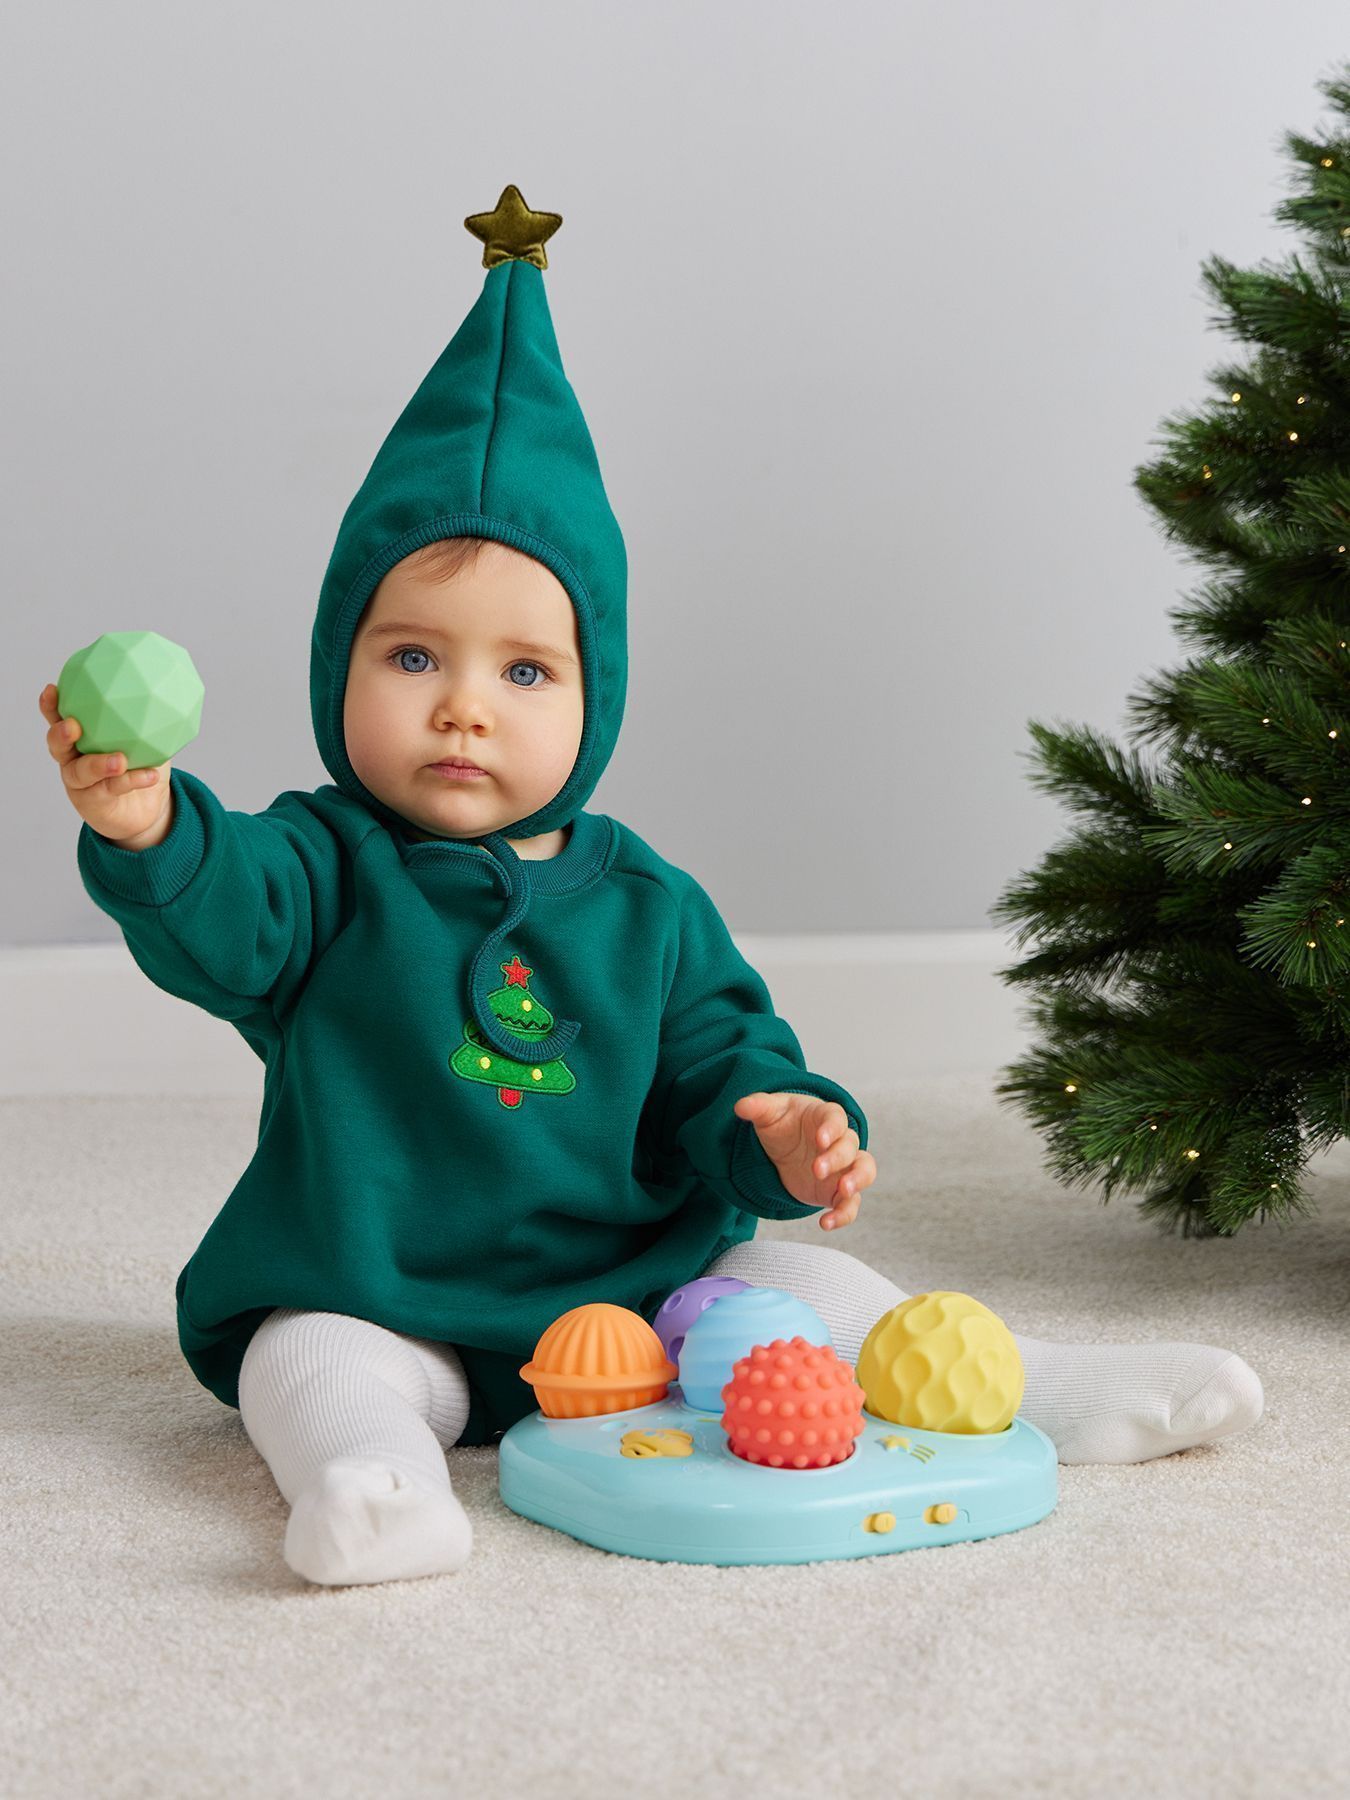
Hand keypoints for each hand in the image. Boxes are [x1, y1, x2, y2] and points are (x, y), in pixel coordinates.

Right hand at [39, 682, 172, 842]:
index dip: (50, 706)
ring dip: (98, 764)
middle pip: (58, 746)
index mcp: (79, 738)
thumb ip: (150, 717)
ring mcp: (81, 784)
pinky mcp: (94, 803)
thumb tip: (170, 689)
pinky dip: (132, 780)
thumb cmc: (142, 764)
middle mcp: (72, 760)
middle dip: (61, 734)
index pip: (58, 719)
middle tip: (73, 726)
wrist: (147, 807)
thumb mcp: (149, 738)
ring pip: (81, 773)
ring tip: (119, 760)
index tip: (51, 689)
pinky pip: (112, 789)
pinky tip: (150, 775)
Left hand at [732, 1091, 876, 1230]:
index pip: (837, 1119)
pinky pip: (851, 1203)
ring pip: (864, 1172)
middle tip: (816, 1170)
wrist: (787, 1146)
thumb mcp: (769, 1113)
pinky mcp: (838, 1191)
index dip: (832, 1129)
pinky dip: (844, 1215)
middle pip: (851, 1147)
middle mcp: (841, 1142)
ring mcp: (844, 1167)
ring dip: (857, 1182)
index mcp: (826, 1117)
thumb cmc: (784, 1122)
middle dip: (837, 1159)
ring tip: (843, 1193)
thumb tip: (739, 1106)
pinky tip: (825, 1223)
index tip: (820, 1140)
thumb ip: (758, 1107)